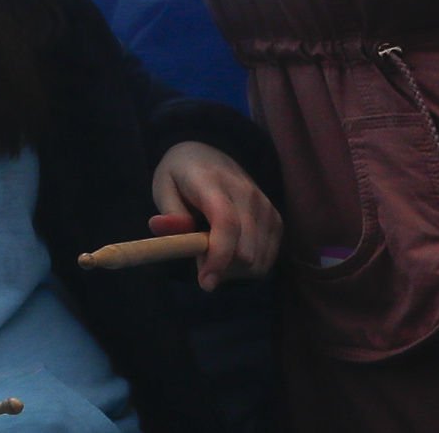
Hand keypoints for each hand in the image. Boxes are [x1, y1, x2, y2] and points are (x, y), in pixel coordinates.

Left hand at [150, 139, 282, 287]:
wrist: (208, 155)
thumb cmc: (181, 175)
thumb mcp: (163, 187)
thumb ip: (169, 213)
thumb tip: (166, 230)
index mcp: (214, 183)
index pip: (227, 224)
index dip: (218, 257)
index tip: (205, 282)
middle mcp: (247, 194)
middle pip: (246, 250)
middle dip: (221, 268)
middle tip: (199, 263)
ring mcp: (266, 207)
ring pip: (259, 259)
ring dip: (234, 271)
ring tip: (212, 255)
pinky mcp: (276, 219)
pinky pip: (268, 258)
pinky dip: (249, 267)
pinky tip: (230, 254)